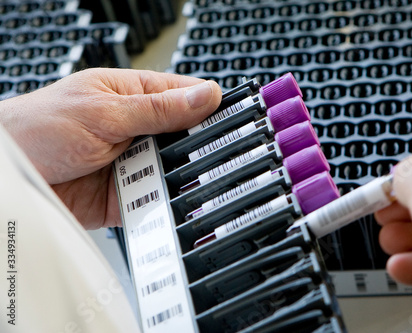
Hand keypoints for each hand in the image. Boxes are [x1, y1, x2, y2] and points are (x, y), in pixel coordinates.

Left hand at [0, 68, 221, 228]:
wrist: (7, 176)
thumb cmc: (38, 127)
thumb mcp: (104, 111)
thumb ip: (158, 108)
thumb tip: (206, 95)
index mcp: (135, 96)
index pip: (187, 96)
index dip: (212, 107)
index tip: (234, 121)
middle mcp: (139, 129)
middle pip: (187, 138)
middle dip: (199, 148)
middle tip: (214, 156)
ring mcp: (135, 163)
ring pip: (175, 171)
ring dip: (181, 177)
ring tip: (189, 180)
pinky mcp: (128, 195)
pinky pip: (156, 200)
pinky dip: (165, 204)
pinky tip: (171, 203)